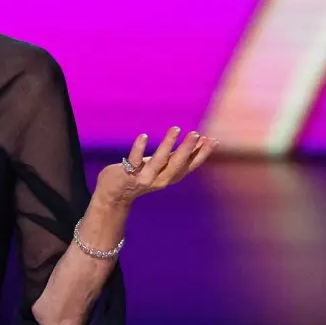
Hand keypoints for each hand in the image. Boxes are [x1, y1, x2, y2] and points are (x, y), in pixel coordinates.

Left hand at [93, 127, 216, 207]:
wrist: (113, 195)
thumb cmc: (139, 176)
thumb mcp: (161, 167)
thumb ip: (176, 157)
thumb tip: (198, 141)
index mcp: (169, 177)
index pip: (189, 166)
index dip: (201, 155)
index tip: (212, 141)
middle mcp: (159, 180)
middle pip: (177, 164)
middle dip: (188, 150)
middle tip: (196, 134)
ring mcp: (143, 178)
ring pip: (158, 162)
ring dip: (168, 145)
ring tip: (175, 129)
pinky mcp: (127, 174)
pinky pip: (134, 161)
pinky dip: (138, 148)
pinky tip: (144, 136)